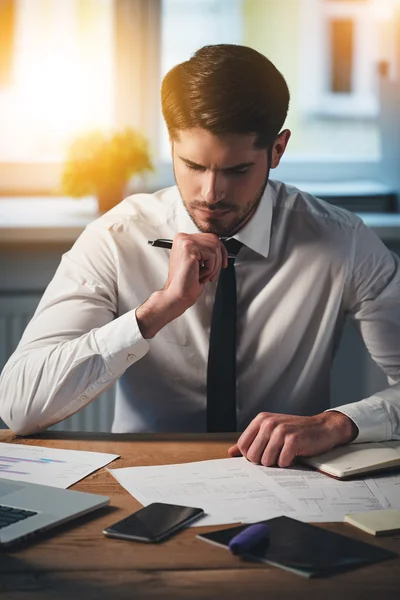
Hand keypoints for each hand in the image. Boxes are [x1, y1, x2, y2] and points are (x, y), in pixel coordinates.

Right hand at [136, 233, 227, 338]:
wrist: (177, 295)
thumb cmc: (186, 282)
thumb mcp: (199, 261)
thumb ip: (205, 250)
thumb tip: (220, 245)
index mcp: (183, 239)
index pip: (210, 237)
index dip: (221, 251)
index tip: (223, 263)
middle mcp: (182, 238)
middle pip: (215, 240)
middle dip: (218, 260)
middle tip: (211, 274)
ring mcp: (185, 242)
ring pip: (215, 248)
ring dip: (213, 267)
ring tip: (203, 276)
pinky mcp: (189, 249)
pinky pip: (212, 256)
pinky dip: (210, 269)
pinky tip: (199, 275)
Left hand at [228, 411, 357, 467]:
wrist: (323, 428)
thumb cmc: (296, 431)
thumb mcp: (271, 431)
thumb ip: (251, 441)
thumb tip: (231, 453)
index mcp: (261, 420)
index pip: (243, 446)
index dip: (251, 456)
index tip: (263, 454)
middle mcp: (269, 423)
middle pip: (253, 456)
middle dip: (264, 460)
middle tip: (277, 454)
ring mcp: (281, 431)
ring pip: (266, 461)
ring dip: (277, 462)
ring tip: (286, 452)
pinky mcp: (293, 440)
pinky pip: (282, 463)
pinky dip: (289, 463)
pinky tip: (295, 454)